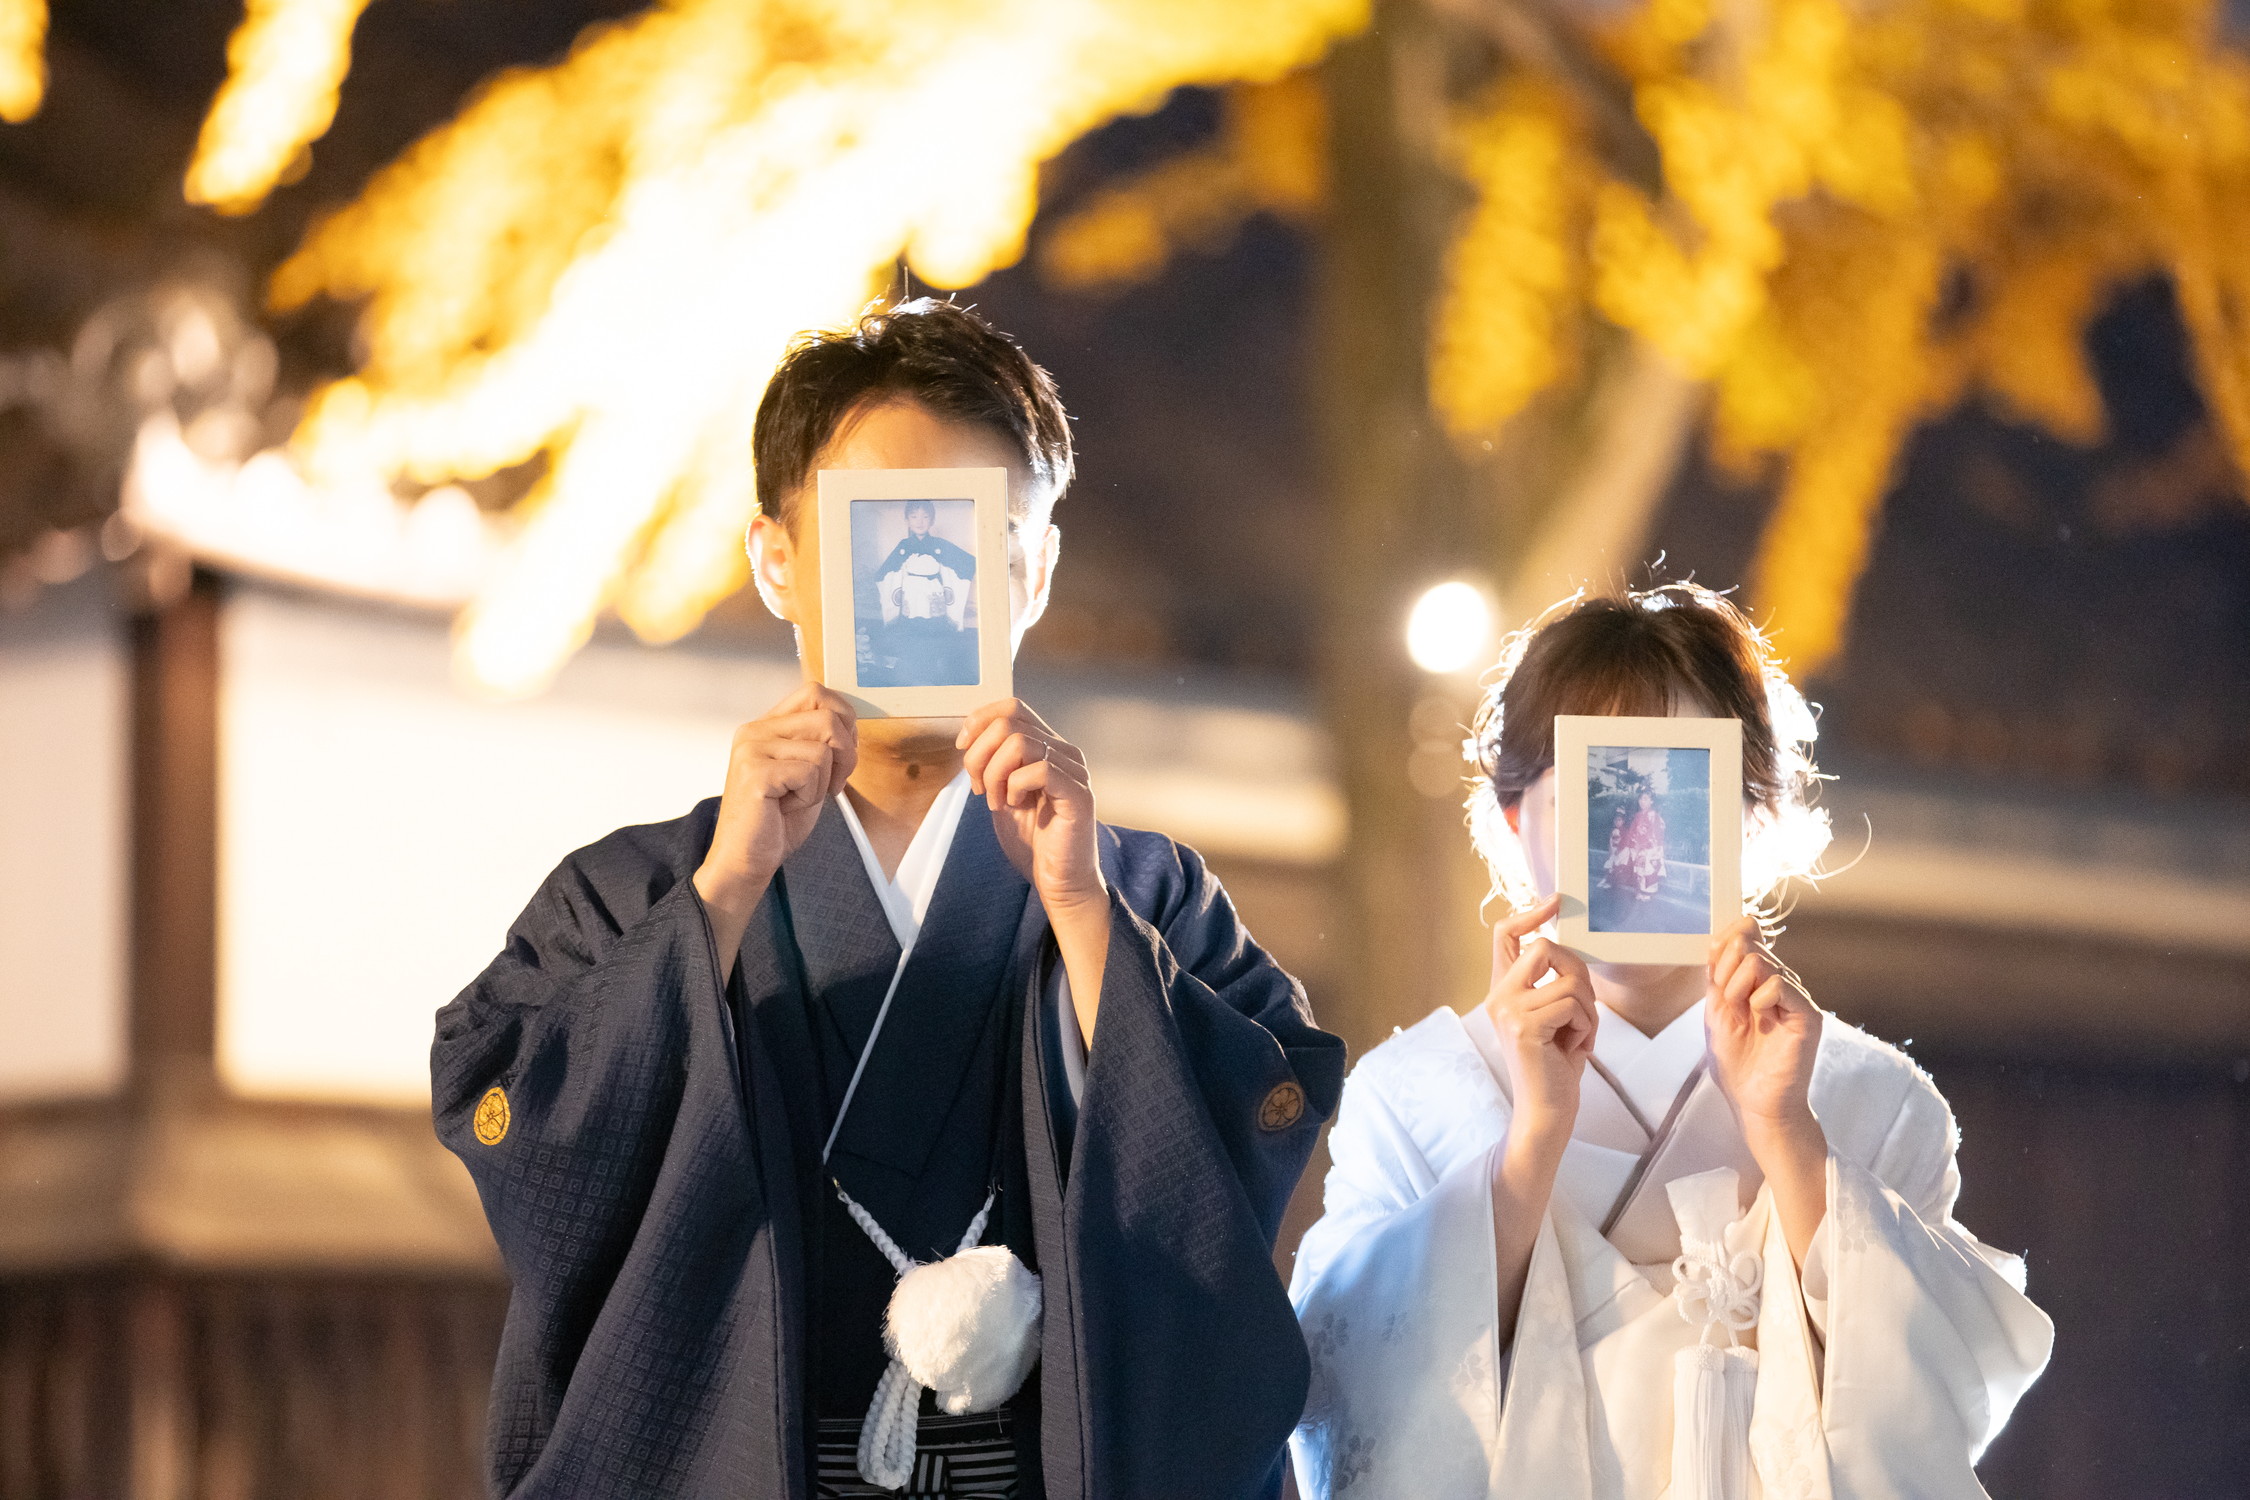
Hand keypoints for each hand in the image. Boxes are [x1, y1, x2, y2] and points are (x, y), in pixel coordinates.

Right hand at [693, 683, 855, 957]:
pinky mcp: (755, 772)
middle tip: (831, 785)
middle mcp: (755, 730)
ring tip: (800, 798)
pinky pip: (811, 770)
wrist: (746, 860)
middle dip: (846, 754)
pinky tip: (787, 807)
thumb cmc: (776, 821)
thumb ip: (822, 742)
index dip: (844, 720)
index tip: (841, 755)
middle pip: (827, 716)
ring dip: (824, 781)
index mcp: (766, 726)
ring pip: (824, 746)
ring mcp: (752, 748)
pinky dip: (811, 795)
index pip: (815, 692)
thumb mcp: (807, 772)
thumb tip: (851, 720)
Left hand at [958, 699, 1101, 914]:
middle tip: (980, 788)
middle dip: (980, 754)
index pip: (1012, 707)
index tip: (963, 750)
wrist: (1060, 882)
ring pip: (1019, 742)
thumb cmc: (1035, 842)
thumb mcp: (1002, 794)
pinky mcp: (1078, 794)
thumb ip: (992, 765)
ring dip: (995, 773)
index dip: (979, 721)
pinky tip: (1016, 806)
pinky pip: (1039, 769)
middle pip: (1010, 721)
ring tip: (998, 801)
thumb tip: (969, 740)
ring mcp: (1074, 771)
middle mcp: (1064, 752)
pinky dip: (1016, 786)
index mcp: (1048, 748)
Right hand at [1482, 894, 1596, 1146]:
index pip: (1506, 935)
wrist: (1546, 1110)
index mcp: (1502, 989)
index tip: (1554, 901)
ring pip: (1569, 980)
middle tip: (1584, 1008)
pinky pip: (1573, 1004)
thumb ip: (1553, 983)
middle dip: (1578, 973)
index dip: (1530, 913)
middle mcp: (1498, 995)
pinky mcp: (1524, 1025)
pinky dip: (1587, 1026)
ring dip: (1588, 1011)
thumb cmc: (1555, 1064)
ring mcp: (1508, 1009)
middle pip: (1546, 947)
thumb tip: (1570, 951)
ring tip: (1578, 1036)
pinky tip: (1576, 1048)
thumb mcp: (1554, 1015)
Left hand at [1704, 916, 1822, 1139]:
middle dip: (1725, 968)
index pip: (1749, 935)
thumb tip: (1720, 938)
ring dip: (1737, 985)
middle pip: (1750, 945)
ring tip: (1740, 1011)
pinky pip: (1781, 984)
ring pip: (1761, 961)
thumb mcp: (1716, 1011)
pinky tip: (1758, 1014)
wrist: (1753, 1102)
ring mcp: (1794, 998)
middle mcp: (1779, 984)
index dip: (1728, 938)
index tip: (1714, 962)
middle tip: (1727, 1000)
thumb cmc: (1736, 1062)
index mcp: (1757, 981)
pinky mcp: (1807, 1015)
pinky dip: (1760, 996)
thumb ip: (1717, 976)